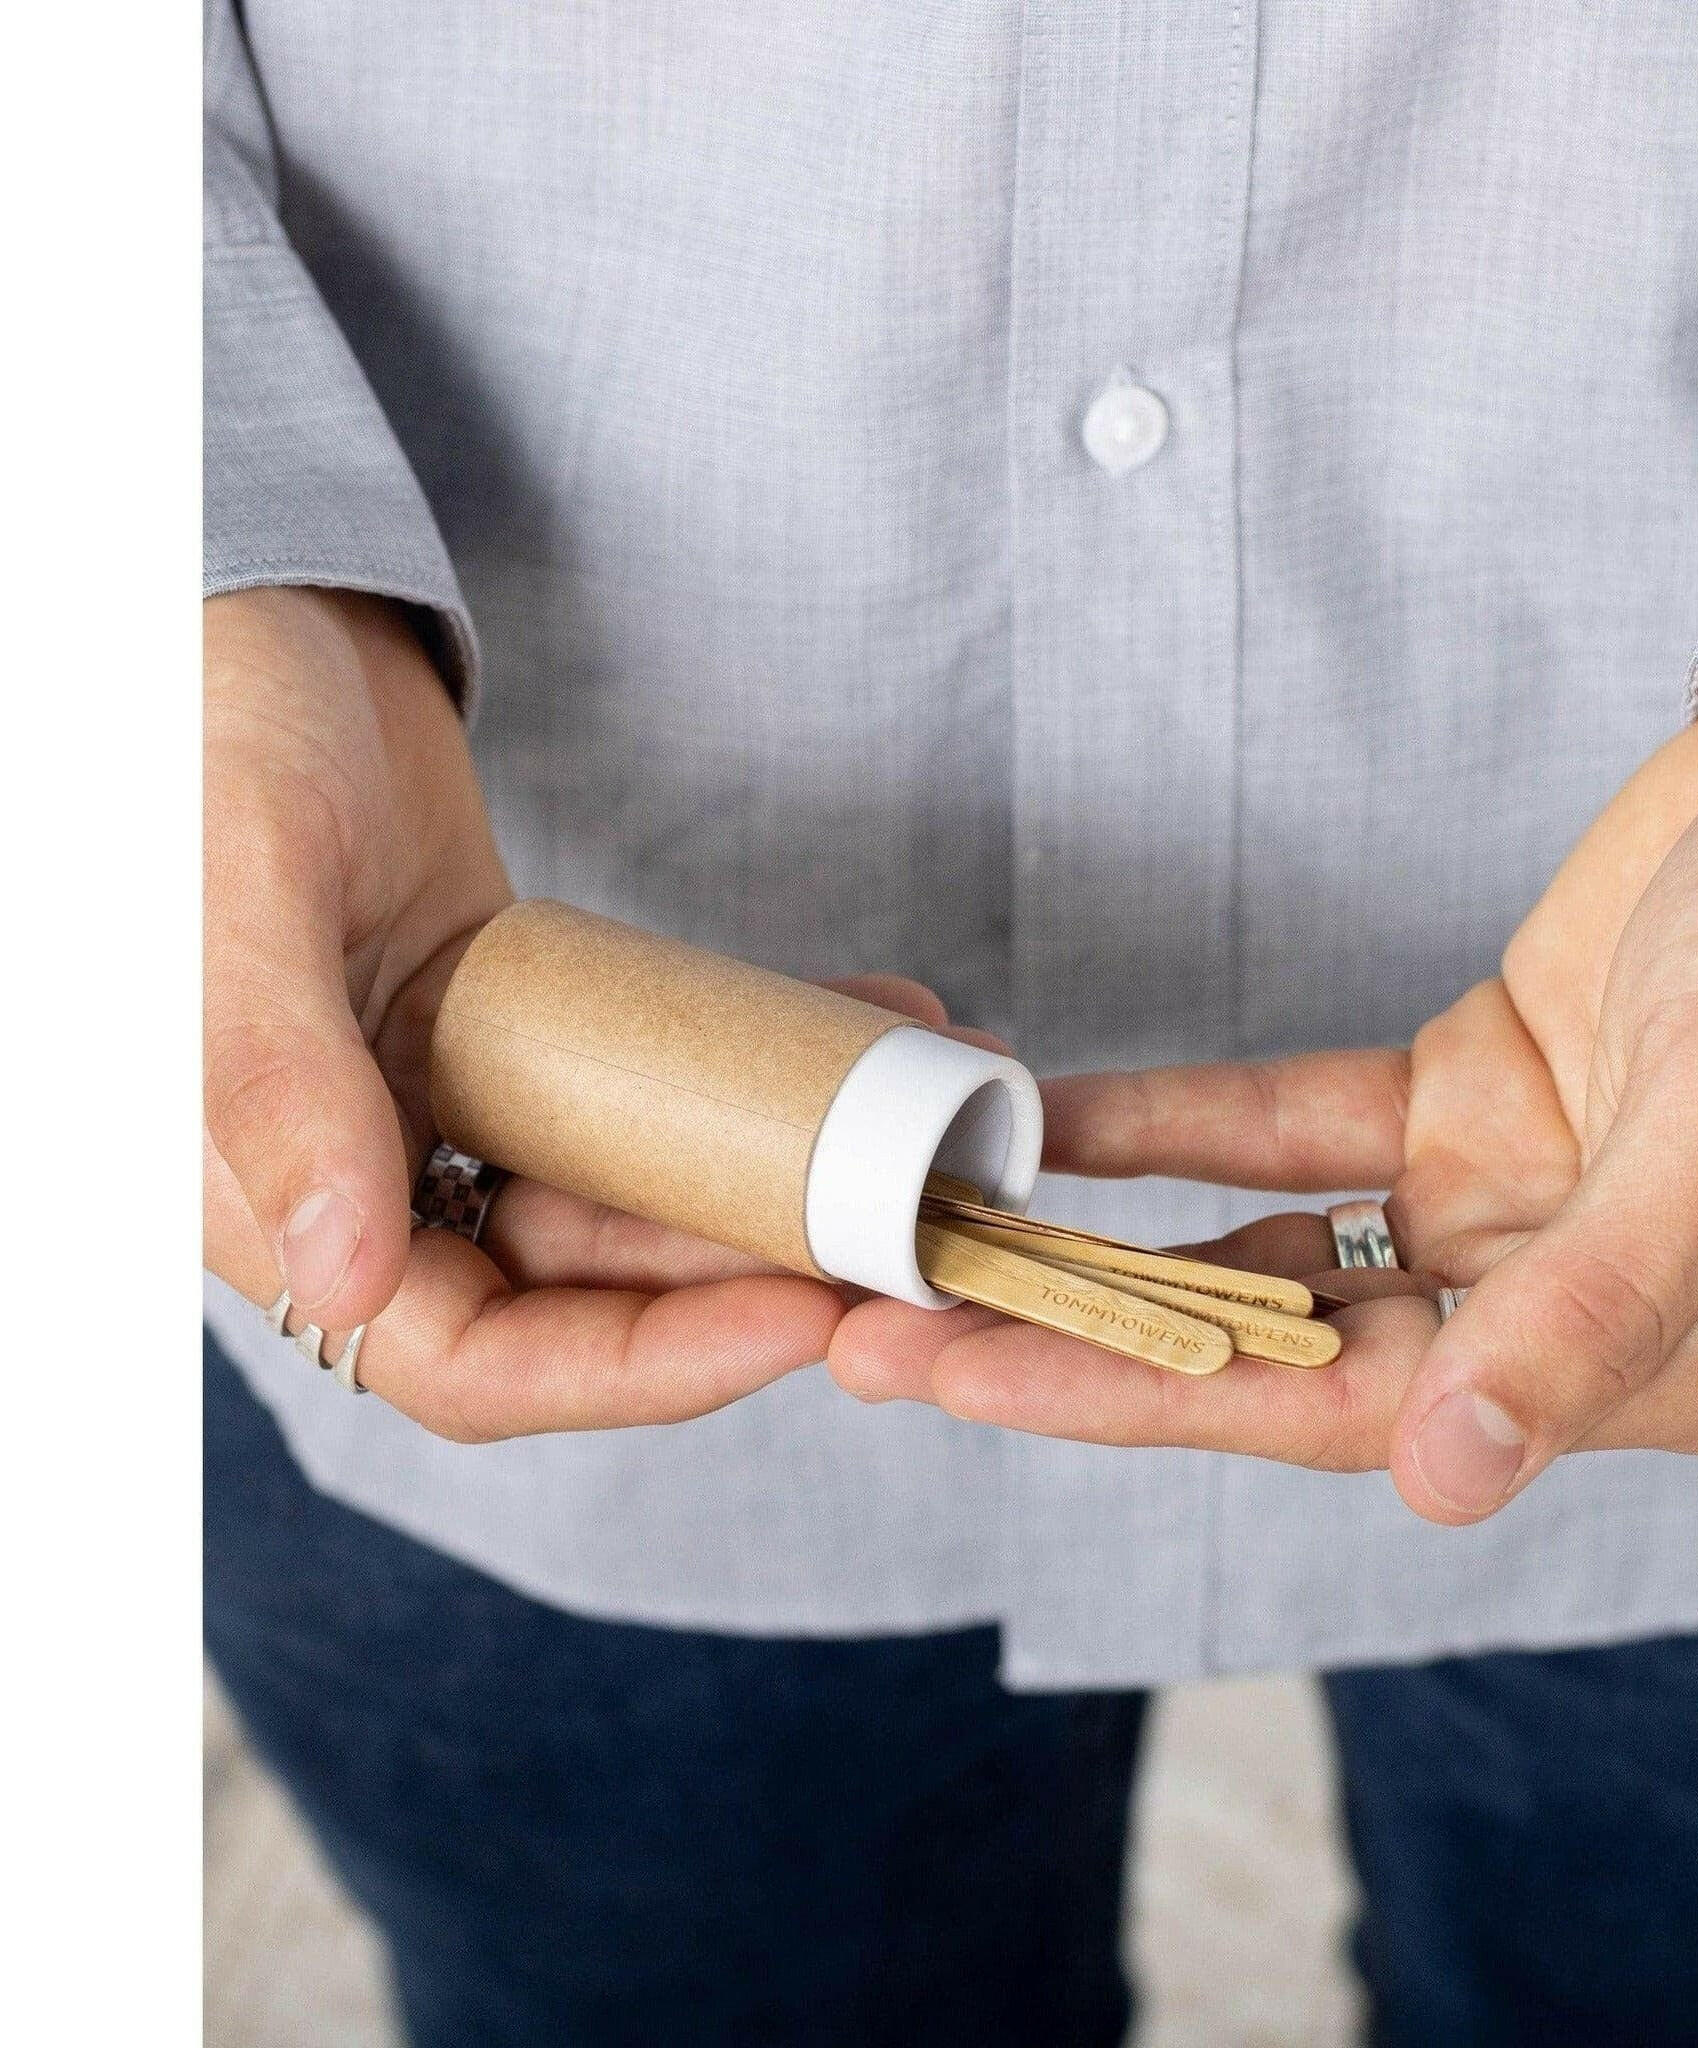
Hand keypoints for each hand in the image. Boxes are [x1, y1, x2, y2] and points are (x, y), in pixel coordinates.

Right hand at [205, 587, 967, 1438]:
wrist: (264, 622)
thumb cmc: (207, 739)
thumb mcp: (237, 907)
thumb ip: (276, 1094)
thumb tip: (348, 1284)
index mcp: (278, 1201)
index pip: (473, 1362)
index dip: (638, 1369)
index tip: (795, 1321)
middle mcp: (380, 1179)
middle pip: (590, 1291)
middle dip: (752, 1269)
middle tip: (900, 1234)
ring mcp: (464, 1108)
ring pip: (643, 1196)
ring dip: (783, 1172)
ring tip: (925, 1123)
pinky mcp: (533, 1037)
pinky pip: (659, 1087)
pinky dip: (761, 1069)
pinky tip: (866, 1020)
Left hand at [827, 689, 1697, 1521]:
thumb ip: (1592, 1306)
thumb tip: (1443, 1480)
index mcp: (1640, 1362)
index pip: (1344, 1415)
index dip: (1139, 1398)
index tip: (961, 1377)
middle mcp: (1553, 1306)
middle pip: (1273, 1352)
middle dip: (1075, 1341)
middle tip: (884, 1330)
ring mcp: (1502, 1204)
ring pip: (1268, 1251)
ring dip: (1110, 1245)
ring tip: (939, 1240)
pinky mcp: (1467, 1098)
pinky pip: (1296, 1123)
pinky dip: (1180, 1122)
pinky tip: (1053, 1121)